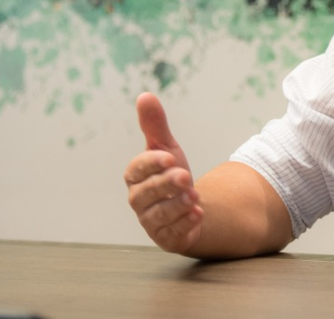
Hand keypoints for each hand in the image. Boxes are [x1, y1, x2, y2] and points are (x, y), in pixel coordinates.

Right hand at [123, 92, 202, 253]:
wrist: (188, 205)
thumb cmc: (172, 173)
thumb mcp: (167, 148)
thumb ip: (155, 126)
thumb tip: (145, 96)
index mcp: (136, 177)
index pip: (137, 169)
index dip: (152, 163)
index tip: (170, 157)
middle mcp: (139, 200)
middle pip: (147, 193)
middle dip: (166, 185)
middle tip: (185, 177)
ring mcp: (151, 221)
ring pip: (160, 215)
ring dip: (178, 206)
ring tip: (195, 198)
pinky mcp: (166, 237)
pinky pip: (173, 233)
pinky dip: (185, 225)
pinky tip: (198, 215)